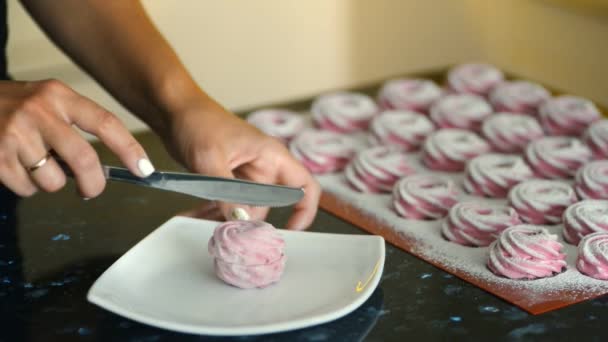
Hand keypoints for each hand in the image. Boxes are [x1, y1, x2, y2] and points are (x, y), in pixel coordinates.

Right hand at [0, 79, 152, 197]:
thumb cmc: (10, 108)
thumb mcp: (45, 102)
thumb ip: (72, 126)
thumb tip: (102, 167)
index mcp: (59, 96)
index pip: (105, 123)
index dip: (129, 149)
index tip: (145, 169)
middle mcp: (38, 111)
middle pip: (83, 159)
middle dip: (93, 183)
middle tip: (92, 190)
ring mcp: (14, 133)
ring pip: (53, 180)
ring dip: (50, 183)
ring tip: (35, 165)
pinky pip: (26, 188)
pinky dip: (26, 187)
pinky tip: (14, 166)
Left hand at [164, 101, 320, 229]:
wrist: (174, 109)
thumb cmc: (199, 121)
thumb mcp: (211, 160)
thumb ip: (227, 194)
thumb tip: (239, 222)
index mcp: (271, 157)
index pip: (305, 186)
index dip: (305, 211)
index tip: (291, 231)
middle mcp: (263, 168)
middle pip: (268, 206)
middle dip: (249, 223)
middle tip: (231, 236)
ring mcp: (245, 176)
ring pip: (244, 209)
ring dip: (224, 220)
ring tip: (201, 223)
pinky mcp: (227, 181)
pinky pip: (226, 204)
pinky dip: (212, 212)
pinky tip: (193, 216)